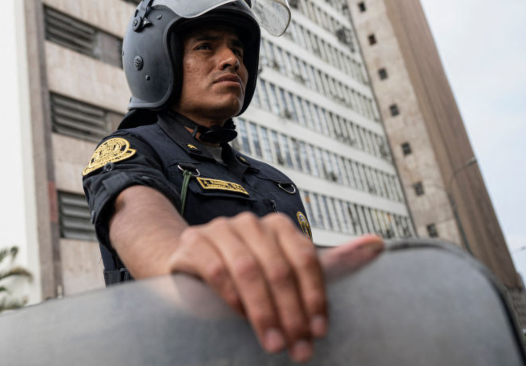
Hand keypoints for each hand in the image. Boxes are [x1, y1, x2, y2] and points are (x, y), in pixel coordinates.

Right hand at [167, 212, 383, 362]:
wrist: (193, 265)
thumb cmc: (250, 272)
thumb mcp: (292, 270)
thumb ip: (334, 262)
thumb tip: (379, 244)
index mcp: (278, 225)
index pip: (305, 258)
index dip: (315, 296)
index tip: (319, 332)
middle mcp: (249, 222)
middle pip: (278, 267)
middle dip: (291, 313)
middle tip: (298, 350)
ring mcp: (219, 230)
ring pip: (247, 269)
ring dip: (264, 312)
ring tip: (274, 344)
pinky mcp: (193, 243)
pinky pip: (216, 270)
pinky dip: (232, 298)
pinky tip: (241, 320)